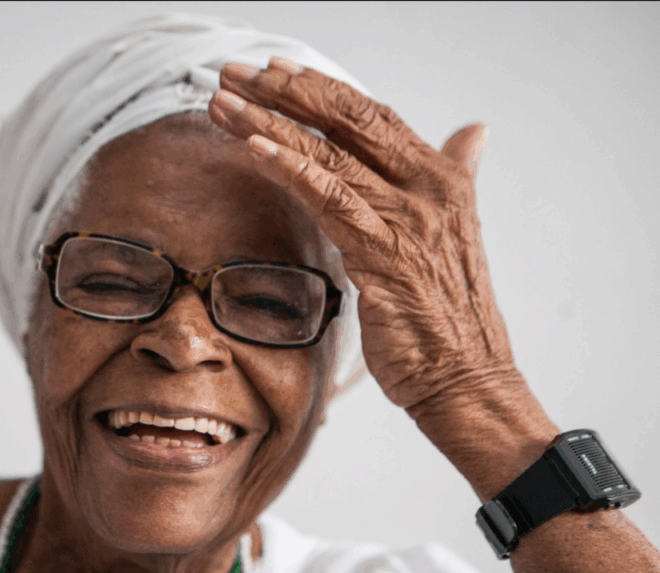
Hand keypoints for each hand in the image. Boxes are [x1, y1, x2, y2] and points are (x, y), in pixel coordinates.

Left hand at [208, 57, 517, 412]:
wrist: (466, 378)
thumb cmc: (448, 315)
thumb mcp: (454, 234)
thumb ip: (455, 175)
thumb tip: (472, 132)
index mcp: (440, 177)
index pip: (369, 115)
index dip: (317, 89)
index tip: (270, 72)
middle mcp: (427, 187)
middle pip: (345, 121)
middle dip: (282, 92)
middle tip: (232, 73)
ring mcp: (408, 218)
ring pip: (328, 155)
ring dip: (269, 125)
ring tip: (223, 104)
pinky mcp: (386, 254)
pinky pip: (331, 201)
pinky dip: (292, 171)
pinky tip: (255, 150)